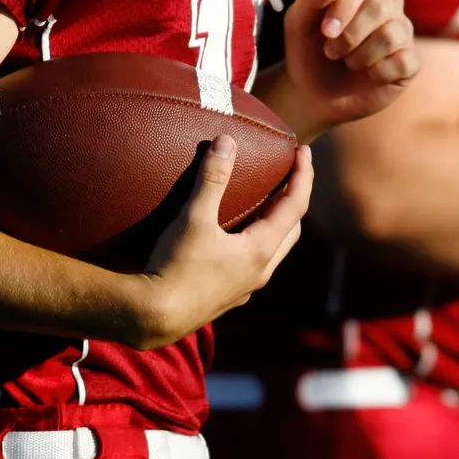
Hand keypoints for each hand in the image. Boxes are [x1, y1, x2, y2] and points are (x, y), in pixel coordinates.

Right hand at [137, 135, 312, 347]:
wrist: (155, 317)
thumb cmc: (176, 266)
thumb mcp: (193, 218)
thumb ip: (212, 178)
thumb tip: (226, 141)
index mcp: (261, 250)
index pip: (295, 206)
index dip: (303, 176)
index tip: (304, 151)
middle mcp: (261, 271)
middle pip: (291, 230)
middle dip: (294, 200)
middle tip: (289, 176)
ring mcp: (246, 288)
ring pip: (274, 251)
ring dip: (276, 225)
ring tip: (266, 204)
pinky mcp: (229, 297)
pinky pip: (254, 265)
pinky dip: (256, 244)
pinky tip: (236, 239)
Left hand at [282, 0, 419, 130]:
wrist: (315, 95)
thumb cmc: (309, 53)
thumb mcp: (298, 24)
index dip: (343, 6)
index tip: (325, 31)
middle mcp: (387, 5)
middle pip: (381, 5)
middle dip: (350, 34)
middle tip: (331, 52)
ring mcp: (402, 32)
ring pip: (392, 34)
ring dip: (360, 56)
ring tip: (348, 63)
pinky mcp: (410, 62)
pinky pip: (403, 61)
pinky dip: (378, 73)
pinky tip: (367, 76)